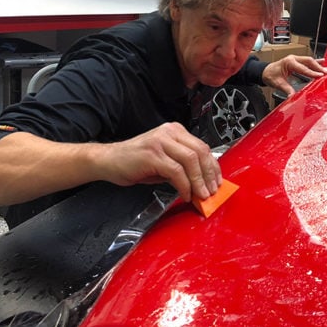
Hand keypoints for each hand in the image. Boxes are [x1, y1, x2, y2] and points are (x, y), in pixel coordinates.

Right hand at [97, 122, 221, 201]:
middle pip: (199, 152)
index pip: (202, 147)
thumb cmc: (136, 162)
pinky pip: (176, 171)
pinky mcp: (153, 155)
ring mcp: (161, 142)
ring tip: (201, 195)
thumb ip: (183, 167)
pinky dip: (185, 185)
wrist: (109, 161)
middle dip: (209, 175)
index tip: (217, 181)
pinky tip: (186, 194)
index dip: (213, 166)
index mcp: (175, 131)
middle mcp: (169, 132)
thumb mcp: (164, 161)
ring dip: (199, 182)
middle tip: (211, 192)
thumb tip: (203, 182)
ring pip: (190, 160)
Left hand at [262, 54, 326, 96]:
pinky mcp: (297, 62)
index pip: (303, 68)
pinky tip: (323, 63)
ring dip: (318, 65)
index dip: (312, 72)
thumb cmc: (270, 75)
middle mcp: (293, 59)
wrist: (266, 72)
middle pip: (309, 61)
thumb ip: (286, 89)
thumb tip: (293, 96)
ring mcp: (296, 59)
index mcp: (289, 62)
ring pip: (310, 61)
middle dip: (318, 67)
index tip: (320, 76)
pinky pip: (308, 62)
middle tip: (326, 73)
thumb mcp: (278, 83)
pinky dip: (316, 63)